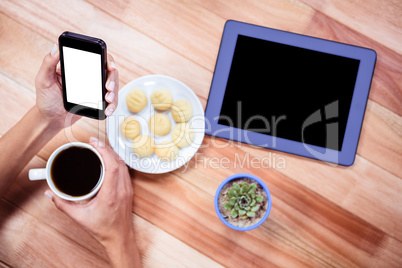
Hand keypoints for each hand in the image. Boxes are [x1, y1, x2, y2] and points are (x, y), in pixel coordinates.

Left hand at [35, 43, 118, 128]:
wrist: (51, 119)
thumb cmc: (45, 99)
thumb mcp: (43, 79)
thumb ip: (48, 63)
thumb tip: (55, 47)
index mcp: (78, 68)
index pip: (96, 58)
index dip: (107, 60)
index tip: (110, 66)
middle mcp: (88, 76)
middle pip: (109, 72)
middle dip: (113, 79)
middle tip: (108, 87)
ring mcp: (94, 89)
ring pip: (112, 86)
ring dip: (114, 93)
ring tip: (108, 100)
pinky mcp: (97, 101)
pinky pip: (110, 101)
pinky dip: (112, 105)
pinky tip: (108, 109)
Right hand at [45, 137, 139, 266]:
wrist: (119, 237)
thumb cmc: (103, 229)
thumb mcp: (79, 218)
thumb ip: (62, 205)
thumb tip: (50, 193)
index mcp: (111, 195)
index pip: (112, 167)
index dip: (104, 151)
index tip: (94, 144)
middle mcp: (122, 190)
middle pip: (118, 162)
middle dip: (106, 149)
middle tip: (94, 143)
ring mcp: (127, 189)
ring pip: (123, 165)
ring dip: (112, 154)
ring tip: (100, 148)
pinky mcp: (129, 190)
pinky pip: (125, 171)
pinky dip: (117, 162)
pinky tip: (109, 159)